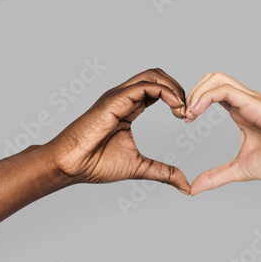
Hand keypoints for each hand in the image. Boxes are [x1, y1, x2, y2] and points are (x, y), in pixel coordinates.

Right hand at [47, 69, 190, 193]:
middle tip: (189, 111)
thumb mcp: (140, 167)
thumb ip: (163, 172)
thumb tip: (185, 185)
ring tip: (184, 109)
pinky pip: (145, 86)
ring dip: (174, 88)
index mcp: (128, 108)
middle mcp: (123, 97)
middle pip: (157, 76)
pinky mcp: (115, 99)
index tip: (186, 117)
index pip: (157, 90)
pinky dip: (166, 92)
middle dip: (179, 89)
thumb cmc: (96, 164)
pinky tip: (176, 107)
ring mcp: (118, 96)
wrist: (72, 166)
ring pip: (153, 75)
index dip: (176, 99)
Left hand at [185, 72, 260, 194]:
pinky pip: (225, 90)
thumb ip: (216, 176)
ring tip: (188, 114)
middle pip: (211, 78)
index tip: (184, 121)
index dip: (194, 102)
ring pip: (216, 78)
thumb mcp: (238, 169)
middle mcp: (245, 100)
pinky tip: (196, 113)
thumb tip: (194, 188)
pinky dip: (205, 97)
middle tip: (183, 115)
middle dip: (192, 92)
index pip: (212, 92)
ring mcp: (250, 99)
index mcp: (240, 110)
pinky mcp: (255, 103)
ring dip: (196, 93)